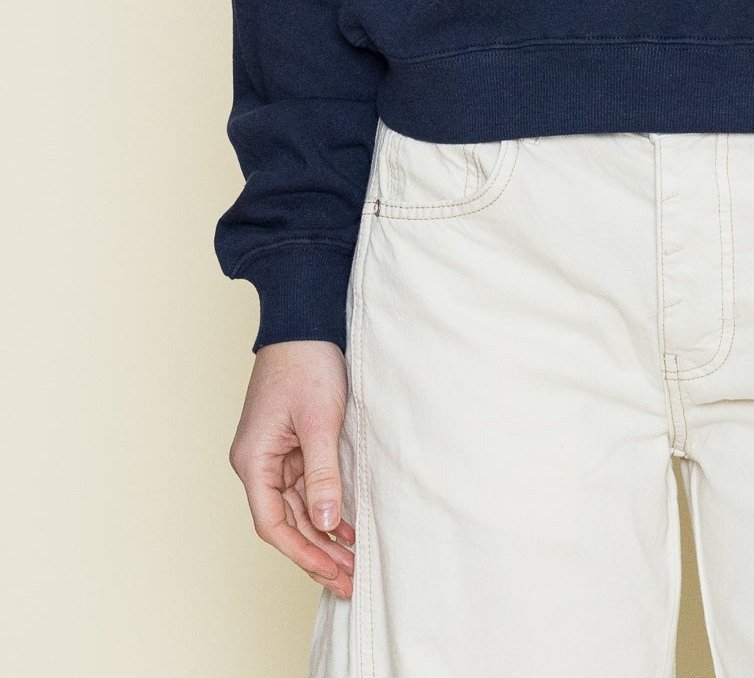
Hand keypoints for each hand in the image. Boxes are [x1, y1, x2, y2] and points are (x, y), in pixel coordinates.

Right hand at [228, 340, 356, 595]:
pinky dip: (324, 509)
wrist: (304, 322)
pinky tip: (346, 529)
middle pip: (285, 522)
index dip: (302, 552)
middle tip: (349, 580)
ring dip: (322, 535)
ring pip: (296, 509)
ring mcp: (273, 455)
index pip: (272, 523)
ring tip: (351, 563)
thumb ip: (322, 476)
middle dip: (316, 553)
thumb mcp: (319, 422)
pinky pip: (305, 488)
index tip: (332, 573)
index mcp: (253, 460)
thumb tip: (325, 525)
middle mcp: (257, 463)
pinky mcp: (290, 445)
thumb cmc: (306, 364)